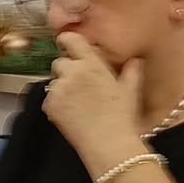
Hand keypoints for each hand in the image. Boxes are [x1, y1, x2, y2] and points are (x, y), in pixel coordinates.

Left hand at [44, 34, 142, 163]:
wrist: (108, 143)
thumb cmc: (122, 118)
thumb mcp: (130, 91)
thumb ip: (131, 71)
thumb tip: (135, 61)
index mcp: (92, 64)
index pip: (70, 39)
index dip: (67, 42)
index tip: (68, 47)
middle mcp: (73, 72)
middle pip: (59, 62)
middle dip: (66, 71)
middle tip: (79, 87)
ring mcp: (59, 88)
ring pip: (54, 82)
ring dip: (62, 89)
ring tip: (78, 104)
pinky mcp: (50, 105)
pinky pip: (49, 99)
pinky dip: (57, 105)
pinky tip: (72, 114)